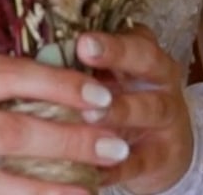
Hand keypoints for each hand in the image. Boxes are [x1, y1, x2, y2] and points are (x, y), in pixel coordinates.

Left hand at [76, 27, 194, 194]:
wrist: (165, 149)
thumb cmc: (124, 102)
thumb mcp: (110, 79)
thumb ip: (83, 67)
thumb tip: (36, 57)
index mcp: (144, 53)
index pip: (131, 34)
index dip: (109, 37)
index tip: (82, 39)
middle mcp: (160, 79)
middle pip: (146, 60)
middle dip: (116, 54)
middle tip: (84, 53)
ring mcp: (166, 117)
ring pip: (148, 108)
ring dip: (119, 110)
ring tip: (89, 114)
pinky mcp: (163, 156)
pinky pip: (140, 160)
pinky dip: (116, 166)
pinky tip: (93, 169)